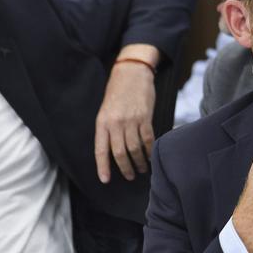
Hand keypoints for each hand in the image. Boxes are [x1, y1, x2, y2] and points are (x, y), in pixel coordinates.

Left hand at [95, 56, 156, 182]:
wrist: (132, 73)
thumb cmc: (117, 92)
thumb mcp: (106, 110)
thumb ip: (108, 129)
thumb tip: (112, 151)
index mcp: (102, 122)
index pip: (101, 149)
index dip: (103, 166)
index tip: (105, 179)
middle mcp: (116, 123)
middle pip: (120, 152)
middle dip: (125, 168)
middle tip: (130, 176)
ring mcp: (131, 120)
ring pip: (135, 148)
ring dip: (139, 162)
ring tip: (142, 169)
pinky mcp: (145, 117)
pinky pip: (148, 139)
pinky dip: (150, 150)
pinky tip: (151, 156)